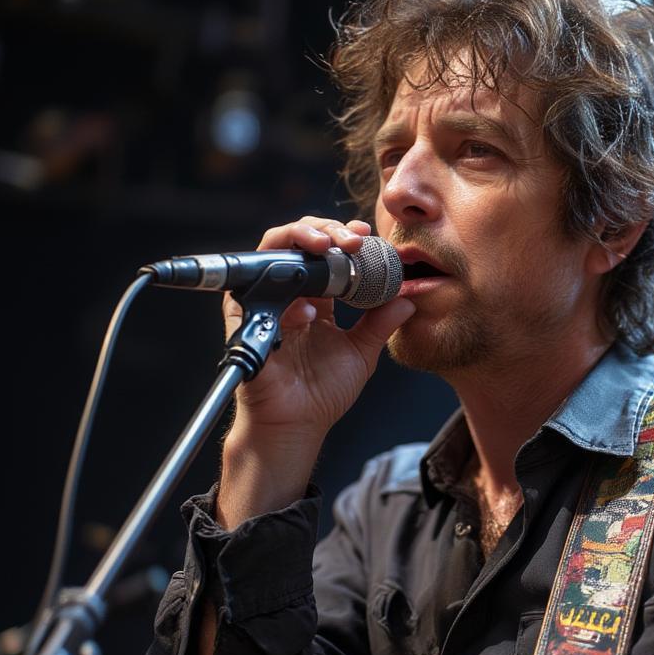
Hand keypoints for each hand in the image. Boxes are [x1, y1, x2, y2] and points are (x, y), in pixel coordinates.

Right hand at [225, 215, 413, 441]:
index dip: (343, 237)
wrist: (298, 424)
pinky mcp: (244, 319)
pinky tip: (312, 310)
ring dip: (301, 240)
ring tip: (329, 246)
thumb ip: (382, 323)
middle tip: (352, 238)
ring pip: (274, 251)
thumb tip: (409, 298)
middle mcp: (289, 293)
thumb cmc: (324, 391)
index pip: (326, 251)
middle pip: (299, 241)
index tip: (367, 236)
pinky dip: (287, 295)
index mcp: (317, 296)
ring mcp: (266, 303)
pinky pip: (258, 292)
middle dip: (326, 230)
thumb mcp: (362, 352)